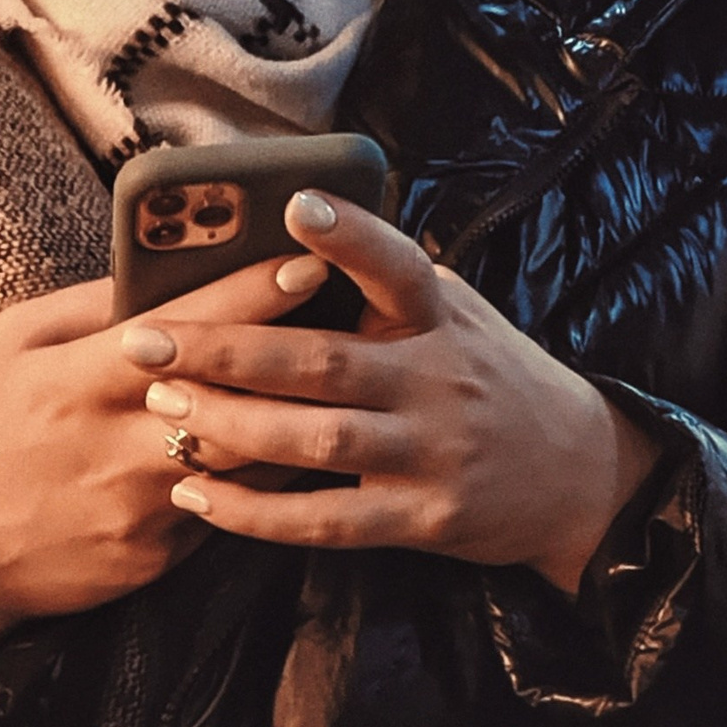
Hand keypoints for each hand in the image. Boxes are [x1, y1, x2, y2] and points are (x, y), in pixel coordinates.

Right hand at [0, 250, 330, 648]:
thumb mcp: (12, 344)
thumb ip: (89, 306)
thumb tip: (161, 266)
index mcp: (75, 380)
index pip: (181, 328)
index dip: (250, 294)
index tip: (308, 261)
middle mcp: (114, 445)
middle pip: (230, 398)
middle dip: (295, 358)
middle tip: (353, 320)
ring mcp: (141, 507)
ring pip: (246, 459)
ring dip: (294, 420)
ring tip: (339, 383)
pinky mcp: (159, 555)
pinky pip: (231, 507)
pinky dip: (264, 475)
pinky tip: (294, 446)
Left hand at [133, 191, 649, 594]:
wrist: (579, 475)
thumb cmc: (490, 379)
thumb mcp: (457, 315)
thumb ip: (386, 285)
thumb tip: (290, 230)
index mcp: (442, 317)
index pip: (398, 267)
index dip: (349, 237)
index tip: (294, 206)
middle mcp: (437, 381)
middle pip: (323, 362)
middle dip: (227, 349)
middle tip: (147, 338)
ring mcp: (430, 454)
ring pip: (316, 440)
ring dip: (230, 426)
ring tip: (162, 408)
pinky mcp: (420, 519)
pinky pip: (324, 521)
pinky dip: (255, 512)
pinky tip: (196, 497)